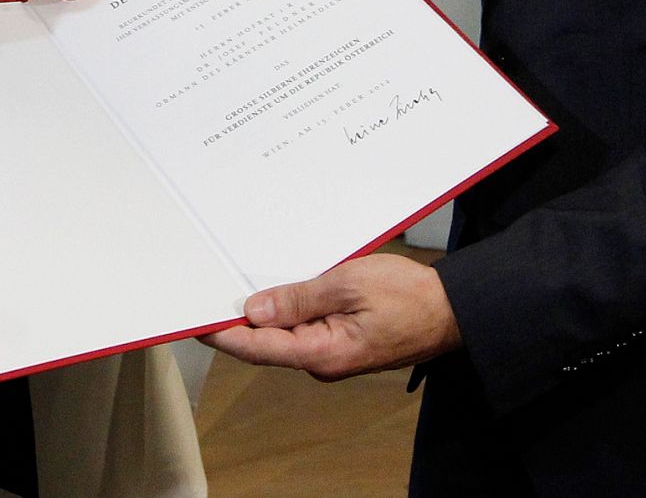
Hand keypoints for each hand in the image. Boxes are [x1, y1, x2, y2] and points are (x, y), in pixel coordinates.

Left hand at [201, 253, 461, 379]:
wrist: (451, 309)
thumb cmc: (408, 296)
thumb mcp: (348, 285)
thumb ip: (299, 298)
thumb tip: (254, 311)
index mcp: (322, 353)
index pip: (257, 347)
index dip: (222, 334)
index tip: (194, 320)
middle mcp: (323, 361)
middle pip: (267, 341)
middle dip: (239, 319)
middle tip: (209, 290)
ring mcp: (332, 353)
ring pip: (285, 333)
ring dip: (265, 311)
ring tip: (237, 283)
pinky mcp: (341, 342)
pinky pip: (305, 327)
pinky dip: (288, 309)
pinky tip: (279, 288)